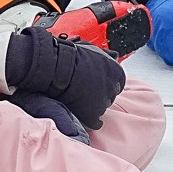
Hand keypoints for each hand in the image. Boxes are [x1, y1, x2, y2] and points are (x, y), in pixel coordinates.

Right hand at [5, 27, 125, 127]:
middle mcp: (112, 86)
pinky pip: (96, 122)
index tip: (96, 83)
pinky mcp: (93, 113)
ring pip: (103, 108)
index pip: (117, 82)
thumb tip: (115, 55)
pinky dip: (91, 121)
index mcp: (115, 70)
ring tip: (82, 100)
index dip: (106, 82)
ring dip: (95, 105)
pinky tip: (84, 116)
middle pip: (111, 95)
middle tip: (87, 91)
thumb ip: (106, 55)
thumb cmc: (69, 55)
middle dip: (102, 93)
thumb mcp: (92, 49)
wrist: (54, 65)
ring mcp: (103, 100)